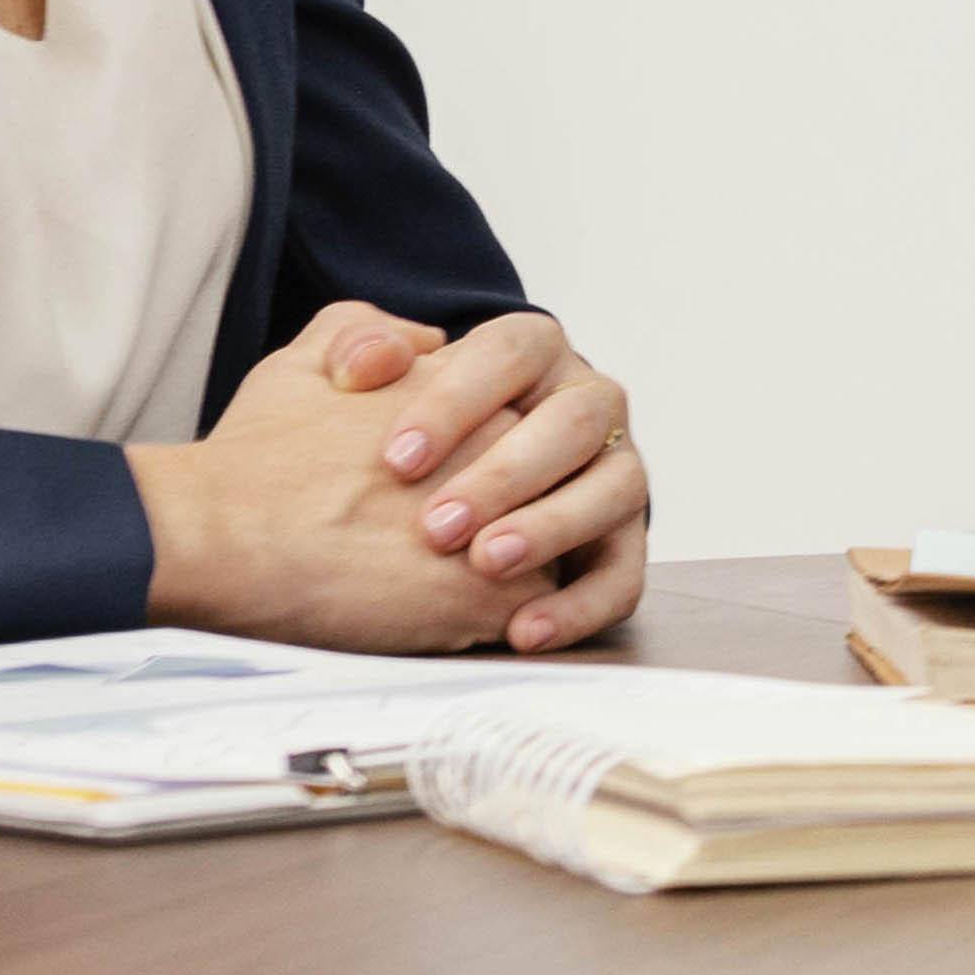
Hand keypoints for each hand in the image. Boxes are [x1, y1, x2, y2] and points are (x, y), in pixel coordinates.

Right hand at [128, 302, 540, 650]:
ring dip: (500, 573)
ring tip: (422, 582)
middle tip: (422, 543)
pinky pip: (525, 614)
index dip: (473, 471)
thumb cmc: (255, 457)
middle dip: (500, 519)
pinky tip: (426, 615)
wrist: (219, 533)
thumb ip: (375, 334)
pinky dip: (489, 622)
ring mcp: (508, 522)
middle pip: (540, 492)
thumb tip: (426, 342)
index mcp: (476, 395)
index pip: (517, 435)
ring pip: (543, 555)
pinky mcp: (492, 594)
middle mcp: (508, 449)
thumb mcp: (309, 359)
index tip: (418, 495)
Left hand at [334, 307, 655, 656]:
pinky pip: (623, 575)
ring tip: (485, 566)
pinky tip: (525, 631)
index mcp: (533, 350)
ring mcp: (614, 471)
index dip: (458, 403)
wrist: (419, 491)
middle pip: (573, 422)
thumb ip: (351, 343)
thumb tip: (373, 362)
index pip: (512, 351)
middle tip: (437, 527)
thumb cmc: (392, 430)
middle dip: (506, 475)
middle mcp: (587, 402)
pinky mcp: (621, 542)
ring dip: (552, 529)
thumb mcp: (359, 371)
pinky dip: (581, 606)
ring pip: (615, 491)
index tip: (397, 460)